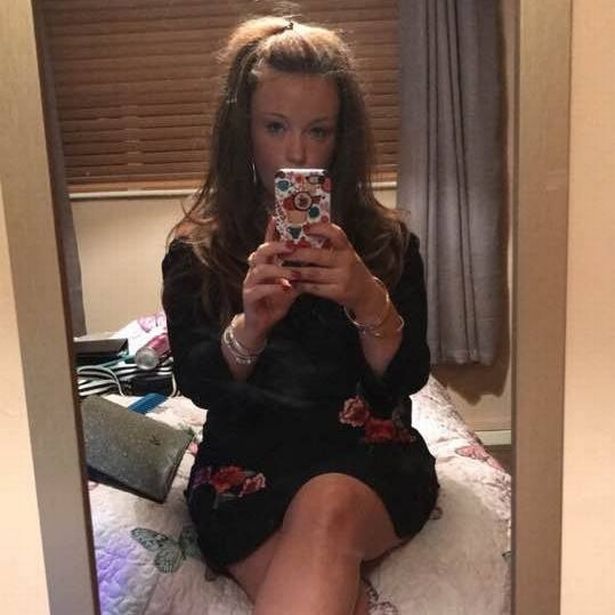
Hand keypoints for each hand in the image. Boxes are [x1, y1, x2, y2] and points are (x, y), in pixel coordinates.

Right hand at [241, 218, 299, 342]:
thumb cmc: (275, 300)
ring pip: (260, 270)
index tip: (278, 217)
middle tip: (293, 247)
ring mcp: (250, 283)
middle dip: (277, 247)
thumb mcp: (290, 284)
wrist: (260, 323)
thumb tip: (316, 259)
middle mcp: (255, 270)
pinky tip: (285, 288)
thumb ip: (299, 272)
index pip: (268, 243)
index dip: (272, 230)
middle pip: (261, 251)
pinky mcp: (248, 297)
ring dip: (279, 270)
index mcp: (266, 264)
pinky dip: (273, 287)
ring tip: (294, 273)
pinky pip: (258, 289)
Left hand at [289, 222, 387, 320]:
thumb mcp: (345, 255)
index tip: (305, 227)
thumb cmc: (349, 270)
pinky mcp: (338, 292)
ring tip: (281, 267)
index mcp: (347, 249)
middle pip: (318, 255)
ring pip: (313, 273)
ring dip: (295, 270)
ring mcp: (343, 278)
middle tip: (281, 250)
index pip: (336, 234)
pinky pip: (315, 288)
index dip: (320, 228)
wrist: (366, 294)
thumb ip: (330, 246)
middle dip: (297, 253)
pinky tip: (291, 282)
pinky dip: (301, 285)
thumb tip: (304, 232)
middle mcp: (346, 262)